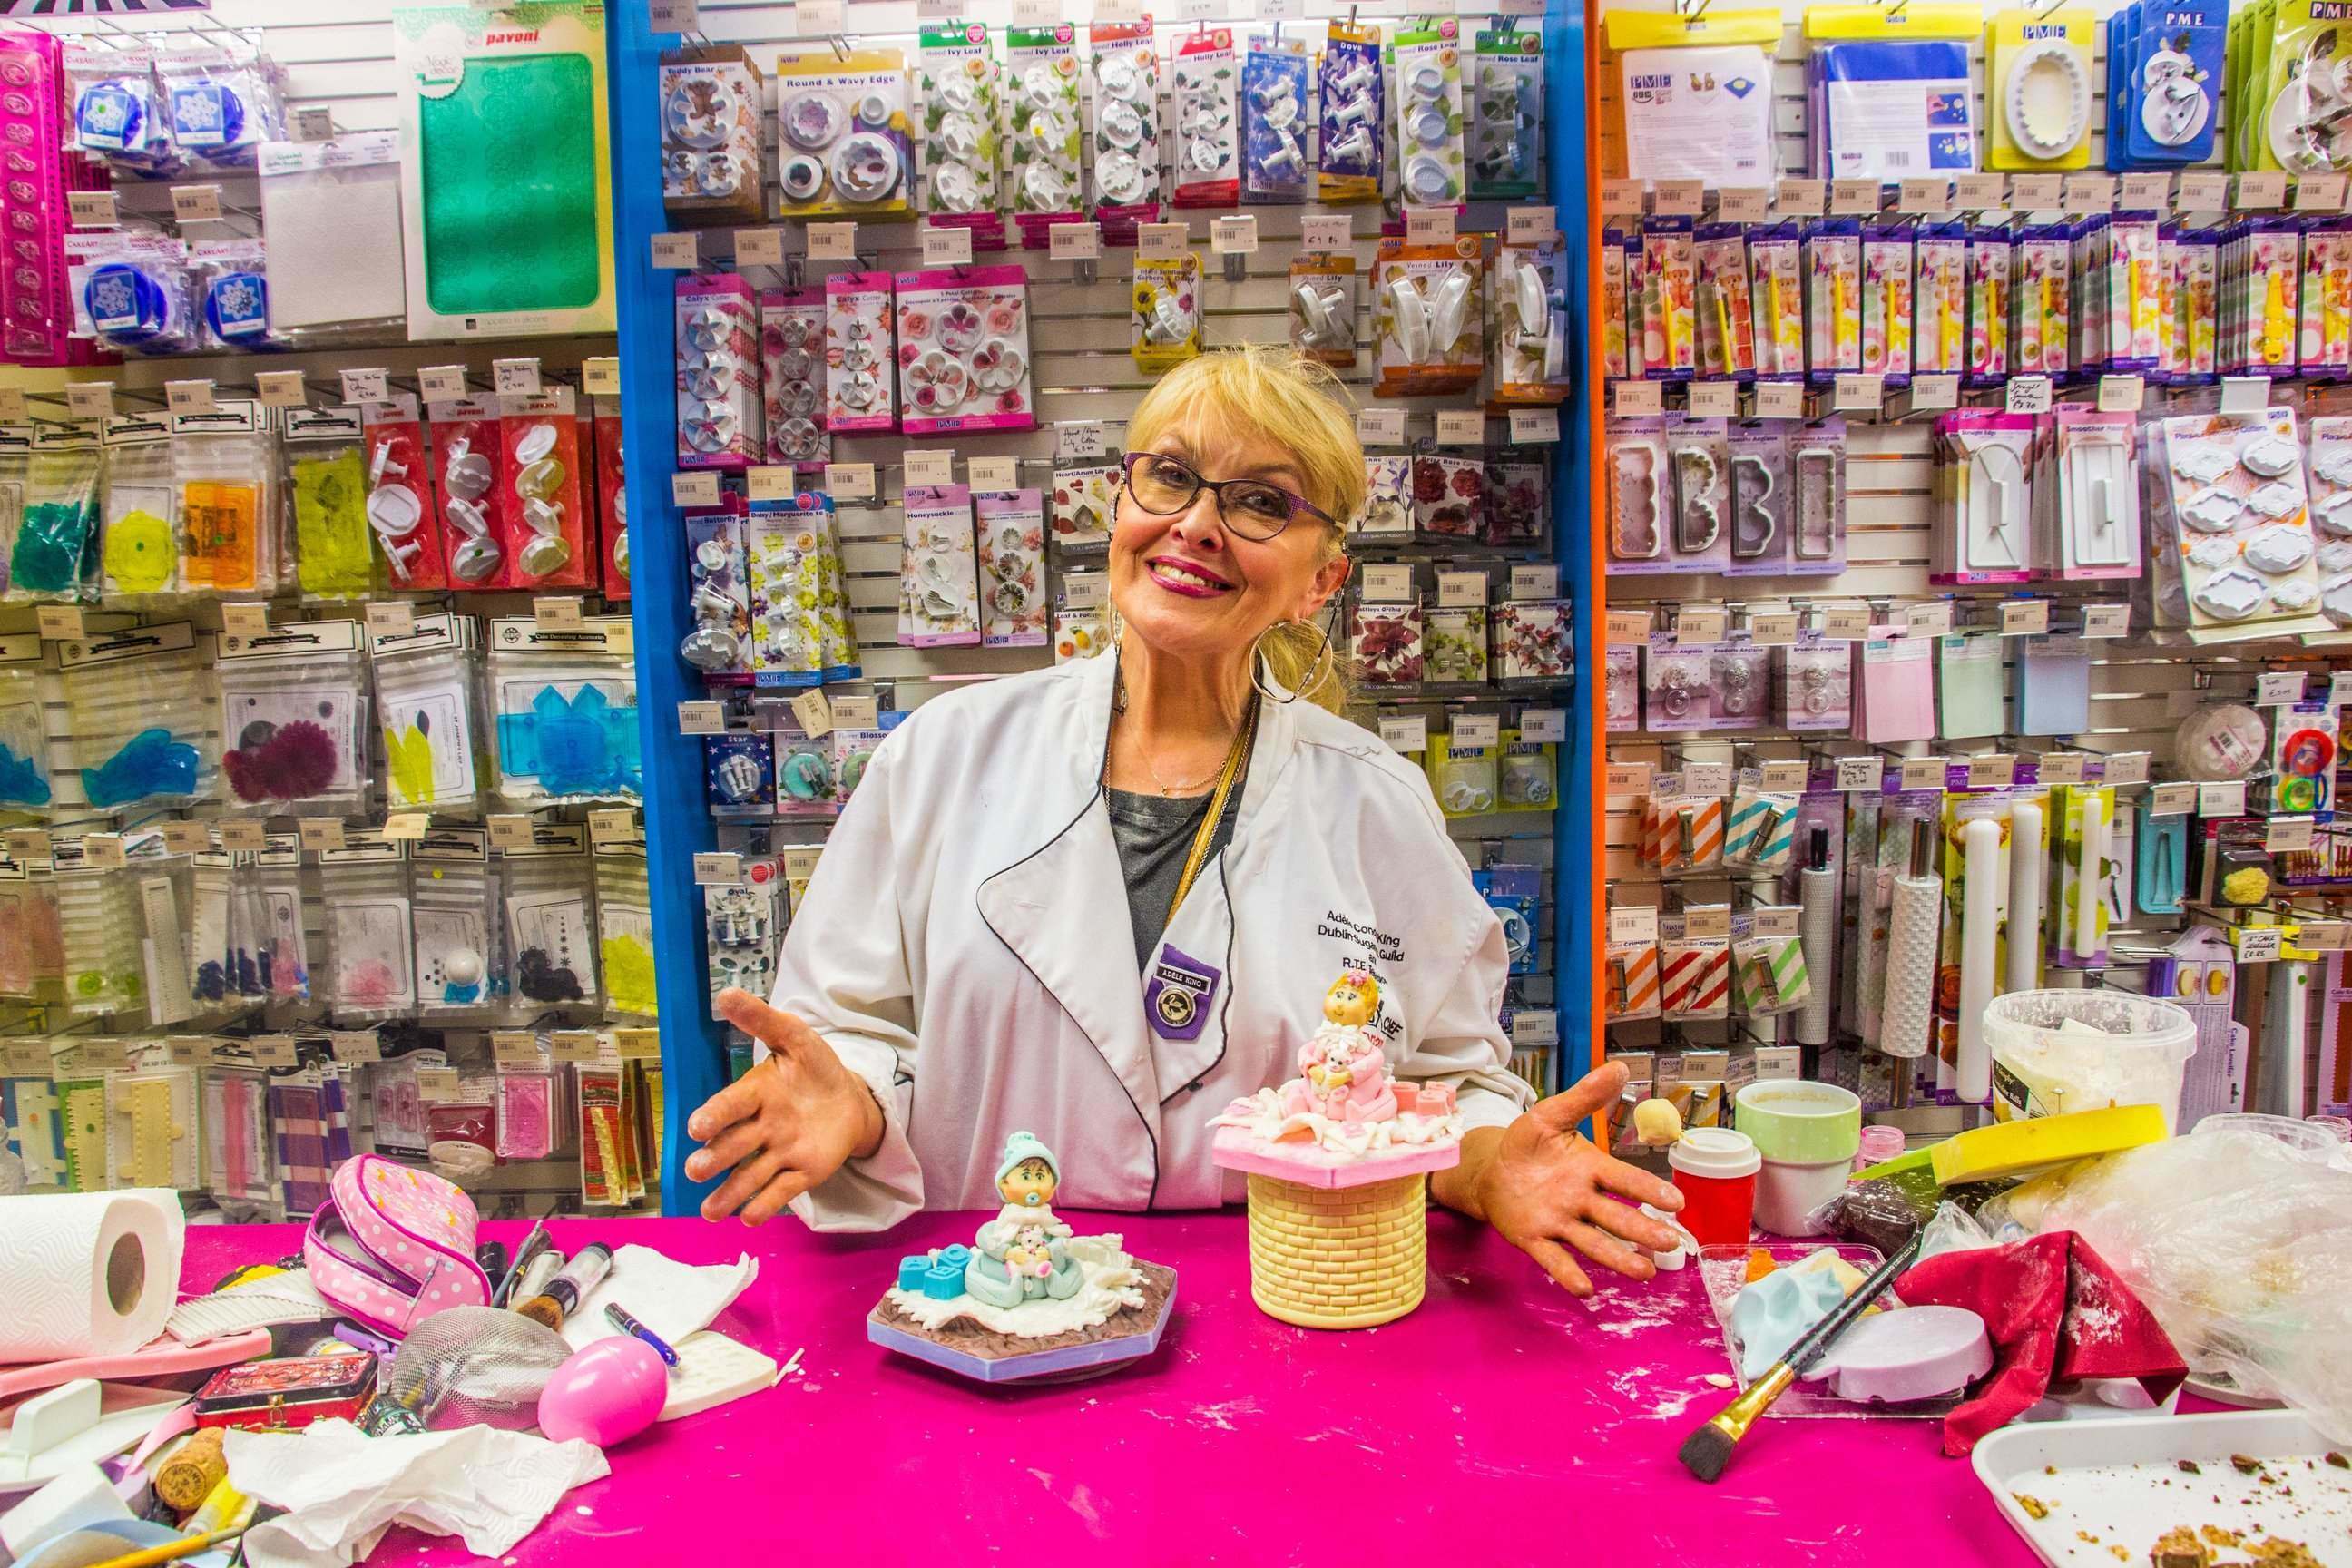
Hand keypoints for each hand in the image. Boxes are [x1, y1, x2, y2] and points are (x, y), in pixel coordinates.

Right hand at [684, 989, 885, 1223]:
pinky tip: (749, 1219)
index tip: (696, 1127)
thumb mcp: (795, 1037)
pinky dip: (766, 1206)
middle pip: (734, 1145)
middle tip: (696, 1170)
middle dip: (715, 1158)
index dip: (715, 1115)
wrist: (848, 1097)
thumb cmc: (813, 1067)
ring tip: (711, 1212)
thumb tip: (725, 994)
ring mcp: (780, 1152)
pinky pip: (782, 1191)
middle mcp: (761, 1127)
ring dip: (730, 1193)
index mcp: (756, 1092)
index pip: (732, 1104)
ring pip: (750, 1176)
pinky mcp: (801, 1173)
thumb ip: (762, 1020)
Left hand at [1464, 1062, 1687, 1296]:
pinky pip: (1553, 1259)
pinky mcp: (1534, 1239)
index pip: (1624, 1180)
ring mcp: (1559, 1222)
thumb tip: (1620, 1066)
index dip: (1649, 1191)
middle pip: (1616, 1218)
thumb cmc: (1528, 1144)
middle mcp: (1580, 1200)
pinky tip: (1585, 1289)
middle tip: (1671, 1243)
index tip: (1677, 1202)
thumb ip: (1584, 1097)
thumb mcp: (1551, 1114)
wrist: (1491, 1168)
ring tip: (1644, 1273)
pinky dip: (1568, 1274)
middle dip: (1642, 1231)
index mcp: (1589, 1169)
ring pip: (1593, 1243)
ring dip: (1618, 1259)